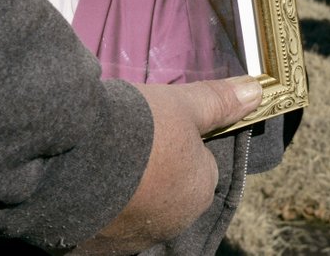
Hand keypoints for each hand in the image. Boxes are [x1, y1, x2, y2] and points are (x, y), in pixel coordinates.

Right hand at [72, 75, 261, 254]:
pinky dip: (94, 209)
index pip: (200, 166)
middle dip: (152, 172)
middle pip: (168, 192)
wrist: (71, 158)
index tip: (156, 129)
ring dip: (123, 193)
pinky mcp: (91, 249)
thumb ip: (219, 101)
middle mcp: (171, 226)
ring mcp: (130, 241)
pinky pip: (101, 226)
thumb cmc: (140, 129)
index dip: (179, 143)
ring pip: (134, 210)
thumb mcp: (183, 104)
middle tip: (127, 144)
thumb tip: (258, 90)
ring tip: (100, 161)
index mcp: (198, 194)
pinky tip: (79, 183)